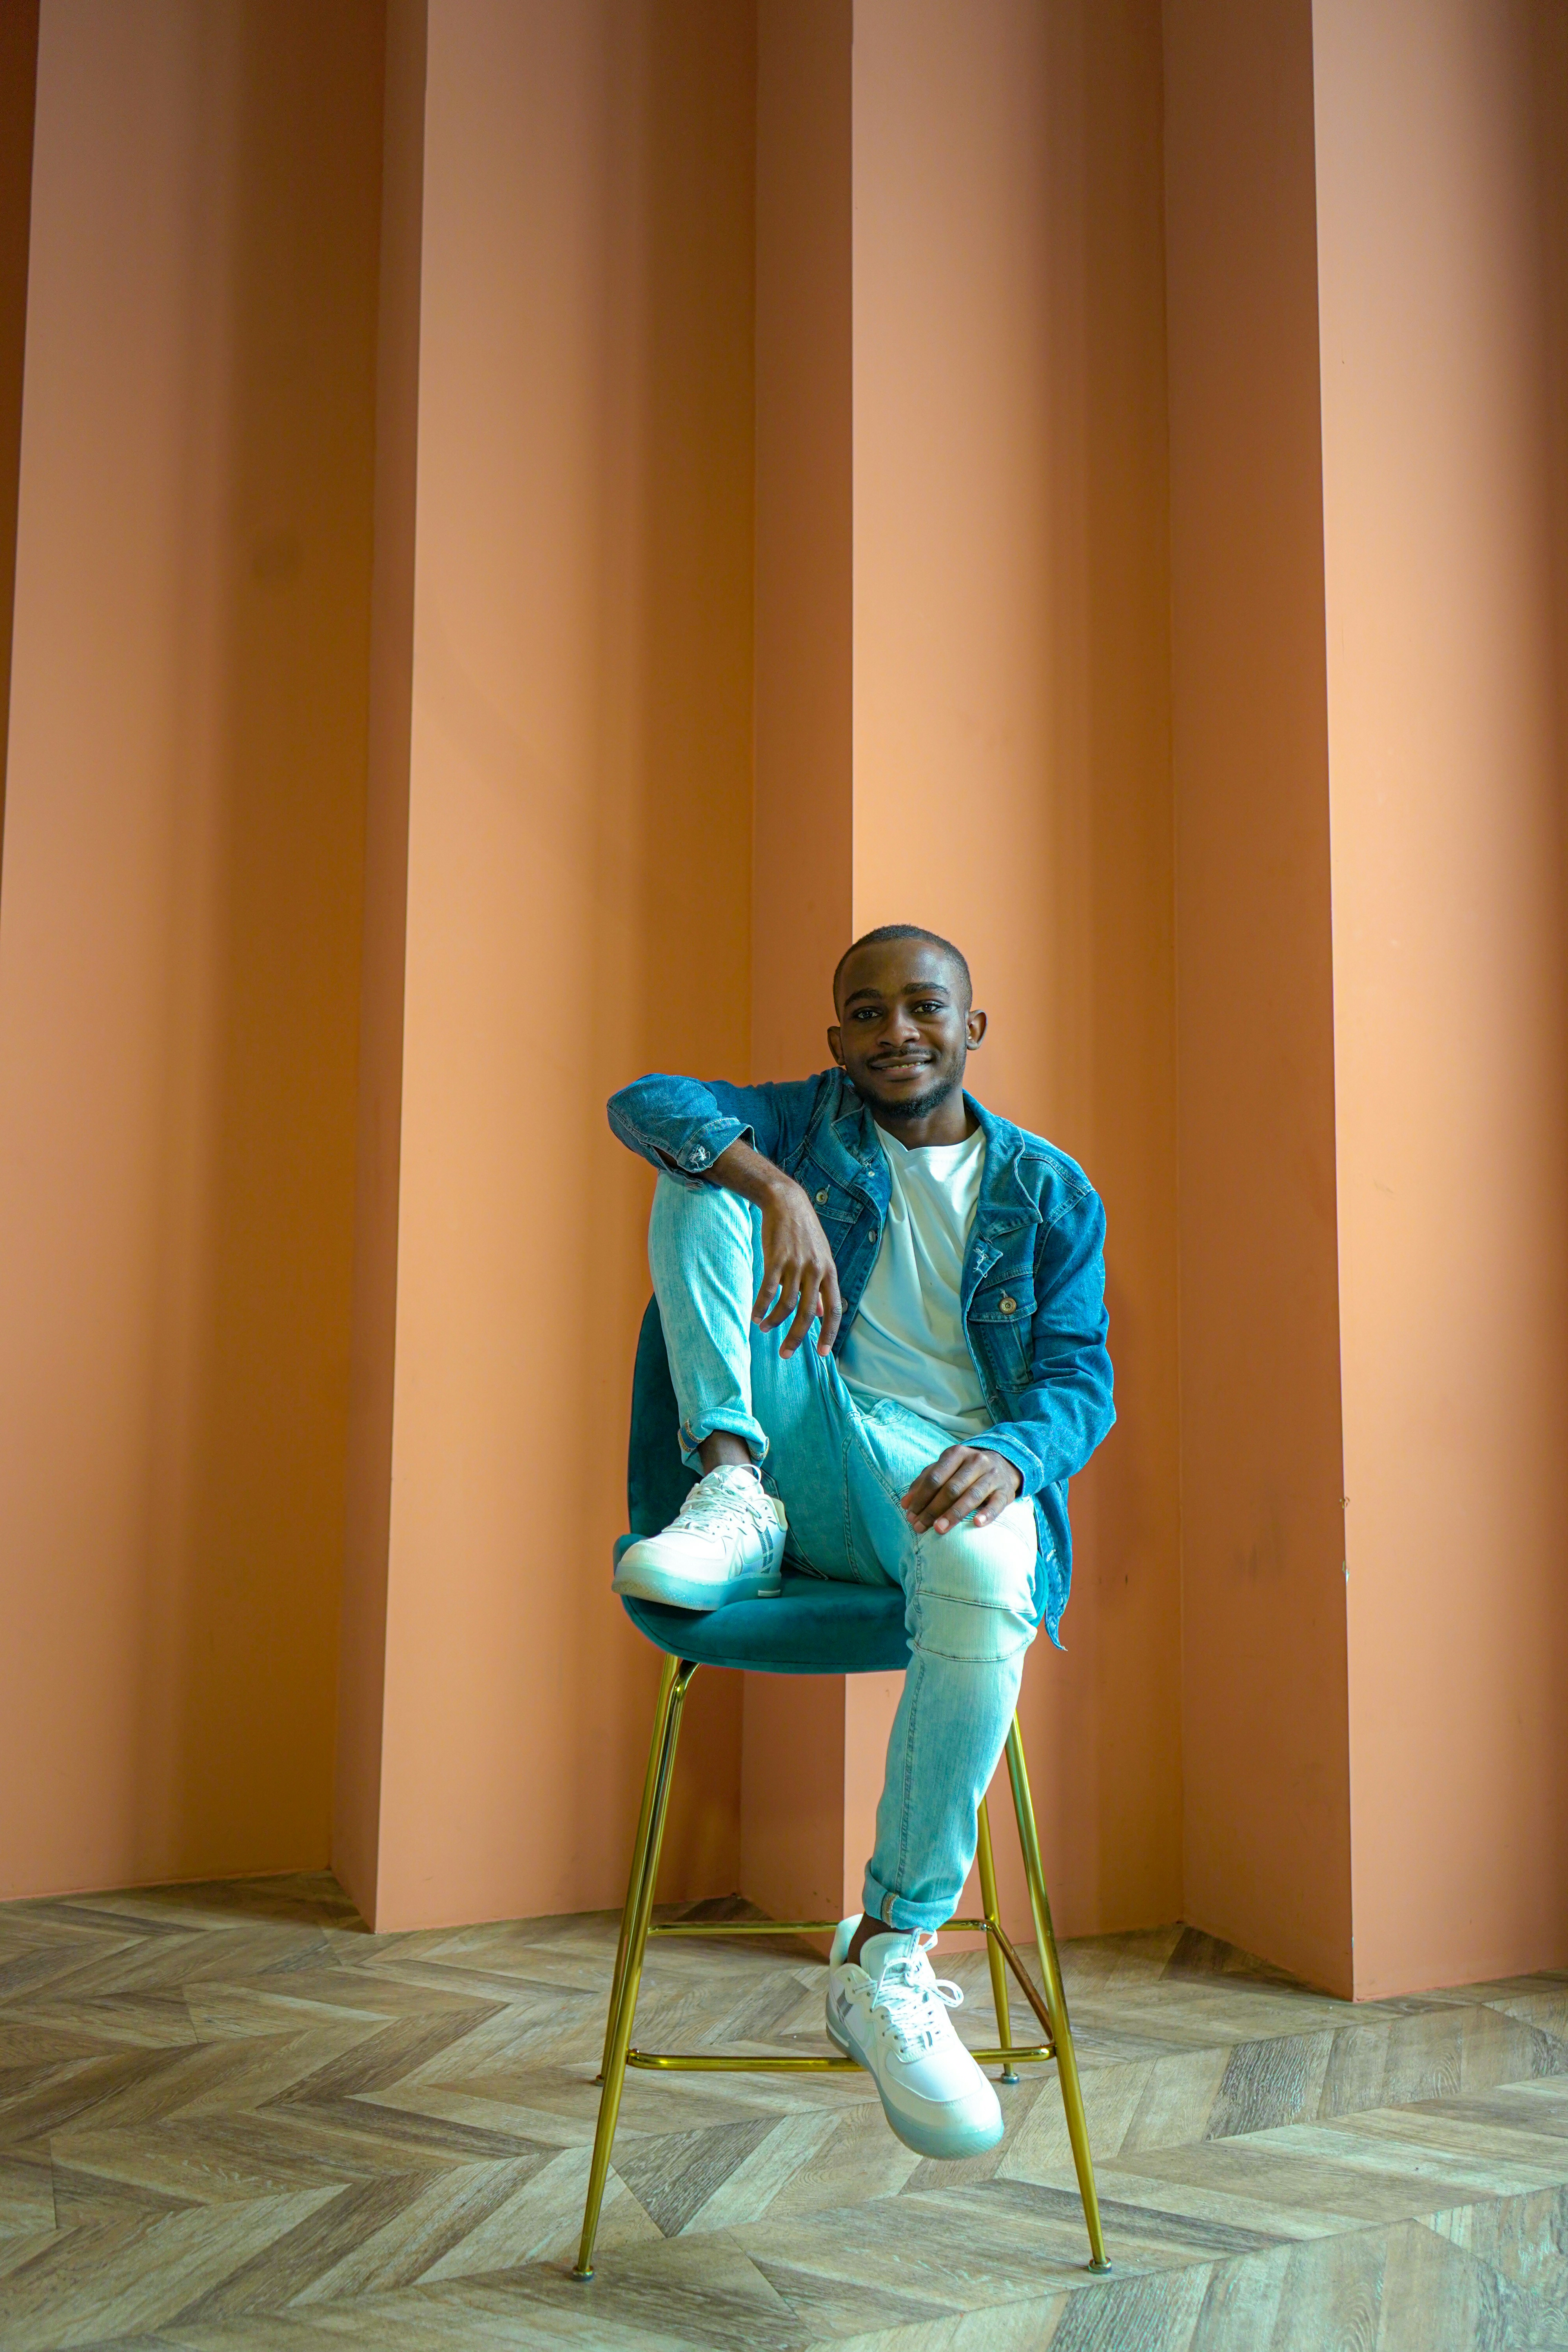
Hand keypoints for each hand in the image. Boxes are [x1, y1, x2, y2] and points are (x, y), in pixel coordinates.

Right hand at [755, 1178, 842, 1356]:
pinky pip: (768, 1290)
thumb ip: (820, 1287)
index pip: (834, 1310)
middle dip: (797, 1338)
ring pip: (786, 1304)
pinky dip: (761, 1306)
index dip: (829, 1334)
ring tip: (764, 1328)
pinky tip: (756, 1315)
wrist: (786, 1202)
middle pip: (808, 1314)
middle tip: (785, 1354)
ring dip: (774, 1321)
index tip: (822, 1354)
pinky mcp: (776, 1258)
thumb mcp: (821, 1257)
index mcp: (829, 1272)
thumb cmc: (804, 1233)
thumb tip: (820, 1314)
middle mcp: (815, 1271)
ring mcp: (796, 1264)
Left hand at [902, 1446, 1021, 1534]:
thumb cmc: (966, 1470)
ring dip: (954, 1514)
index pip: (935, 1477)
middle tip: (920, 1526)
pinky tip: (977, 1524)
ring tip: (939, 1530)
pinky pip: (997, 1504)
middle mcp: (975, 1461)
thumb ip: (924, 1482)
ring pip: (971, 1496)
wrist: (1004, 1464)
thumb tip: (905, 1504)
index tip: (910, 1514)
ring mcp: (992, 1476)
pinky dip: (987, 1514)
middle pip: (951, 1488)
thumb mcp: (945, 1468)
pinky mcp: (1005, 1491)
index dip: (921, 1497)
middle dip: (933, 1509)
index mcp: (956, 1454)